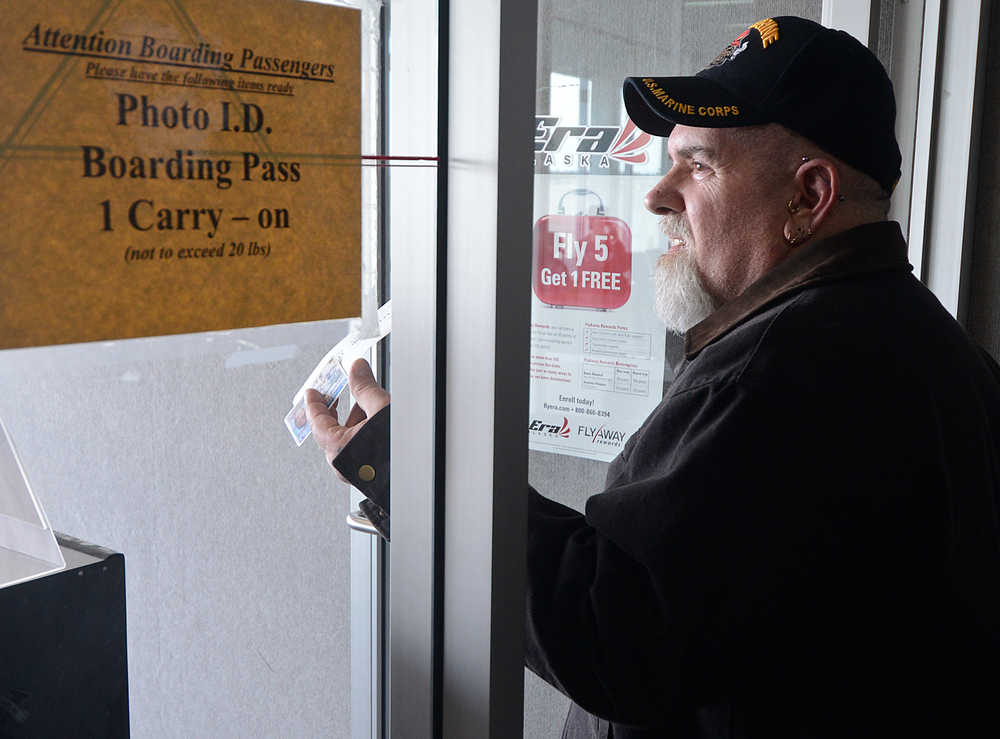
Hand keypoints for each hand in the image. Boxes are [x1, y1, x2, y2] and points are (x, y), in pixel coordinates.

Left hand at [305, 358, 389, 477]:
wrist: (421, 468)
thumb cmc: (401, 449)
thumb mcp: (382, 409)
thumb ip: (366, 388)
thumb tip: (357, 370)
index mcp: (339, 448)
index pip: (316, 421)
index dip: (314, 403)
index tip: (312, 393)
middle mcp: (343, 464)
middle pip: (331, 431)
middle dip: (335, 411)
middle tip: (334, 396)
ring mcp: (355, 471)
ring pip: (346, 441)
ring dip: (353, 422)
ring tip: (366, 405)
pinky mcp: (367, 475)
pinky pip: (357, 450)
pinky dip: (361, 434)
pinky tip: (375, 424)